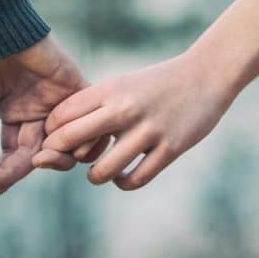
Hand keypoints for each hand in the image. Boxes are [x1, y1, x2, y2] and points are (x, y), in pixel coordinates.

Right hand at [0, 34, 106, 203]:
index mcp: (13, 113)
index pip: (12, 155)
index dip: (0, 175)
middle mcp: (37, 111)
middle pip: (38, 156)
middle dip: (16, 172)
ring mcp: (57, 100)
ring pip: (66, 145)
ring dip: (51, 161)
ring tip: (32, 163)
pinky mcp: (74, 86)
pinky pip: (87, 120)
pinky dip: (79, 139)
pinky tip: (57, 150)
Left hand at [35, 50, 233, 189]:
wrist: (206, 74)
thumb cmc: (158, 83)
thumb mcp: (122, 85)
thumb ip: (95, 105)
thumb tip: (64, 133)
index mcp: (109, 90)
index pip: (61, 116)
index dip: (52, 134)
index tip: (58, 142)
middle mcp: (124, 109)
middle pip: (70, 139)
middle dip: (62, 156)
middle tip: (70, 160)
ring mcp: (148, 130)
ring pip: (102, 171)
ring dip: (95, 177)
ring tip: (99, 172)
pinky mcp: (170, 148)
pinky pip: (135, 180)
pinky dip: (124, 183)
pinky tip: (124, 177)